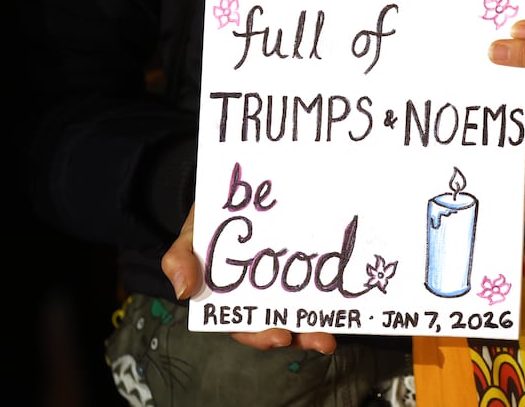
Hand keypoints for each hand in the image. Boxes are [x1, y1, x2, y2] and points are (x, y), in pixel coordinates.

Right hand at [161, 203, 337, 353]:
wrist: (235, 185)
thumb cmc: (210, 218)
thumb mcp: (189, 234)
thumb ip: (180, 258)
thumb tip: (182, 291)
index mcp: (231, 296)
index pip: (245, 324)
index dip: (261, 335)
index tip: (280, 337)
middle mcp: (261, 293)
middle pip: (280, 322)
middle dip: (300, 335)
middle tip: (320, 339)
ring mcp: (286, 279)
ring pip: (302, 308)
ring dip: (318, 323)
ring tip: (332, 333)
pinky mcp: (306, 260)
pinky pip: (319, 279)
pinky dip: (330, 289)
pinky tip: (344, 294)